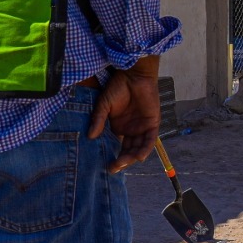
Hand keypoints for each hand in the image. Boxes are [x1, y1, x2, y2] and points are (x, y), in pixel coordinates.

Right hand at [87, 56, 161, 172]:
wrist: (134, 74)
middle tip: (113, 168)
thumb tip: (89, 136)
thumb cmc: (118, 87)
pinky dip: (145, 149)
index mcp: (118, 127)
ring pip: (138, 147)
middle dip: (122, 160)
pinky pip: (150, 140)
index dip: (112, 156)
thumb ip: (98, 120)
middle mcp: (130, 130)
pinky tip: (139, 157)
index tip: (105, 166)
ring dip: (132, 157)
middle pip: (128, 150)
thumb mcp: (104, 105)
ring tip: (123, 163)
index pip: (116, 146)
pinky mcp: (152, 123)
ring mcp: (141, 127)